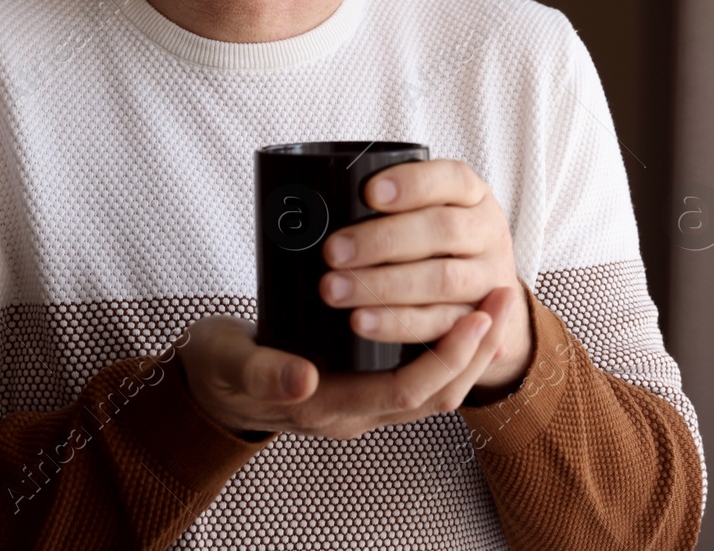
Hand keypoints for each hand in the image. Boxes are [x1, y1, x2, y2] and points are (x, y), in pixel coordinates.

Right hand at [178, 288, 514, 439]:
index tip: (476, 317)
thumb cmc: (221, 369)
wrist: (210, 387)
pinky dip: (450, 349)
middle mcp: (355, 413)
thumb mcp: (232, 363)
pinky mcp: (364, 387)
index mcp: (328, 406)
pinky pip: (421, 378)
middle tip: (503, 300)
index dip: (447, 357)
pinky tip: (464, 314)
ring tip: (496, 303)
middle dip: (476, 350)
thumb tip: (303, 378)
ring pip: (436, 390)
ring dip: (471, 349)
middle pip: (436, 394)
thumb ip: (265, 371)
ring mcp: (363, 404)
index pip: (407, 392)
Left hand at [319, 159, 533, 396]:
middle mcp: (487, 232)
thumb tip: (323, 203)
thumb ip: (395, 206)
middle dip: (383, 240)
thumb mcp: (434, 210)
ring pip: (443, 280)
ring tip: (334, 289)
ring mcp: (489, 277)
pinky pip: (439, 323)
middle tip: (333, 251)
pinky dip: (397, 323)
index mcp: (473, 194)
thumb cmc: (440, 241)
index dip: (412, 184)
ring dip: (384, 285)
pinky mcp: (478, 319)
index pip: (451, 178)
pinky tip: (360, 321)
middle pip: (443, 230)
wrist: (495, 298)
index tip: (369, 193)